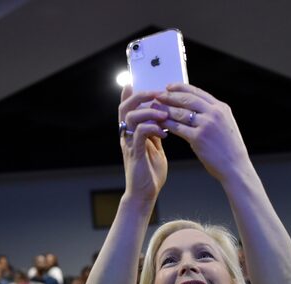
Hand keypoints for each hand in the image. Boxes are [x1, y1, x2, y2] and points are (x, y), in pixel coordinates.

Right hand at [119, 86, 167, 201]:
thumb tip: (163, 116)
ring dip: (149, 111)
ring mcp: (129, 144)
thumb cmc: (151, 172)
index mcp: (131, 132)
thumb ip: (155, 132)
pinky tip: (163, 131)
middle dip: (142, 96)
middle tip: (158, 93)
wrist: (146, 194)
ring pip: (132, 118)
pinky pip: (139, 134)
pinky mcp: (135, 154)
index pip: (127, 107)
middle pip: (126, 107)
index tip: (140, 81)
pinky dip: (151, 128)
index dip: (131, 93)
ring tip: (165, 113)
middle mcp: (126, 135)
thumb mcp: (155, 147)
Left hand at [154, 83, 251, 183]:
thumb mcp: (226, 125)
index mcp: (221, 108)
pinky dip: (167, 124)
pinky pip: (178, 127)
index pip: (198, 92)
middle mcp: (214, 113)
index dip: (181, 88)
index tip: (169, 87)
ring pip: (180, 112)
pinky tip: (159, 123)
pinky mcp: (198, 138)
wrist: (235, 167)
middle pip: (187, 99)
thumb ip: (212, 115)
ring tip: (155, 108)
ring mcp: (206, 125)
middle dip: (170, 96)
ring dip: (165, 109)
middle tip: (158, 95)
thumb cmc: (229, 150)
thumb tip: (195, 108)